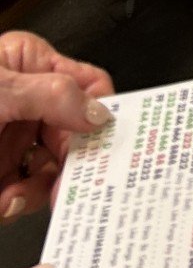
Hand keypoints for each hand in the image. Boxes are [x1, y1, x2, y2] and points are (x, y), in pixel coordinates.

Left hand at [0, 33, 112, 221]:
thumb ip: (53, 96)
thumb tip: (98, 112)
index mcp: (29, 66)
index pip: (86, 84)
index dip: (100, 111)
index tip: (107, 139)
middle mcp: (25, 103)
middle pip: (74, 132)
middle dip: (70, 160)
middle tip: (75, 181)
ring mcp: (12, 140)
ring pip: (54, 167)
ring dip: (41, 186)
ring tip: (19, 193)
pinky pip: (27, 192)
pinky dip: (19, 202)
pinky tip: (5, 200)